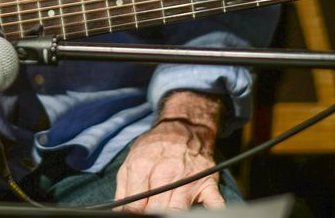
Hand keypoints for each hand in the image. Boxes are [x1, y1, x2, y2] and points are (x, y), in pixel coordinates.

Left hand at [114, 92, 224, 212]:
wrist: (184, 126)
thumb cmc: (155, 147)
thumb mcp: (131, 160)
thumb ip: (123, 189)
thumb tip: (119, 212)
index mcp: (143, 167)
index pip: (135, 205)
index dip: (133, 215)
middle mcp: (166, 173)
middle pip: (156, 209)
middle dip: (152, 215)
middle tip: (150, 215)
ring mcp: (188, 179)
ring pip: (179, 210)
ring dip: (172, 215)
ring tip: (167, 215)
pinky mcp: (208, 183)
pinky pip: (215, 203)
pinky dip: (213, 212)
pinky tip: (204, 214)